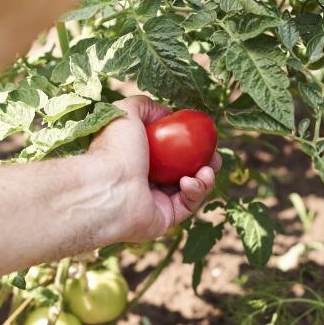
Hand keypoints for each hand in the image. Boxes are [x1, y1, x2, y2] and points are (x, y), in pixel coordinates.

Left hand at [88, 96, 220, 241]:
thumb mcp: (125, 113)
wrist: (108, 188)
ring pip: (189, 190)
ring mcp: (154, 202)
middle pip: (183, 171)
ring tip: (207, 169)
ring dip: (204, 178)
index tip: (204, 138)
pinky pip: (187, 205)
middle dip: (204, 164)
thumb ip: (143, 105)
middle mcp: (145, 181)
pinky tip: (189, 182)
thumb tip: (164, 113)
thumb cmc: (114, 150)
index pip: (169, 152)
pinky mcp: (163, 219)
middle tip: (215, 157)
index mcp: (137, 158)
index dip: (189, 145)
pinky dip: (194, 192)